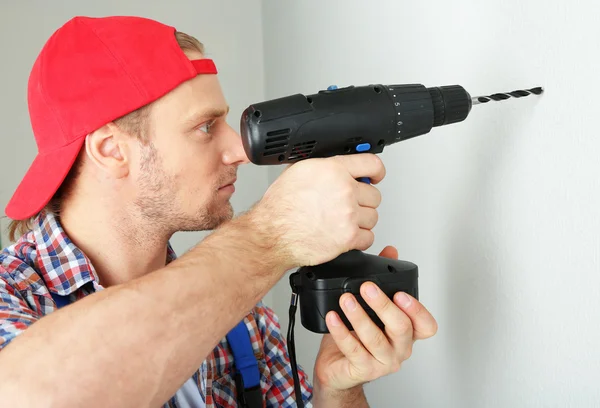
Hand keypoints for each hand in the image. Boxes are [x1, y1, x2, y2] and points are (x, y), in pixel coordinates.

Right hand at [252, 154, 385, 267]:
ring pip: (373, 217)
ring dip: (361, 220)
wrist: (272, 234)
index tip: (375, 177)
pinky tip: (344, 234)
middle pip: (374, 195)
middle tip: (349, 204)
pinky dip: (359, 239)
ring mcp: (348, 215)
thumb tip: (336, 166)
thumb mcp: (298, 171)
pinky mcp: (348, 237)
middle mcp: (344, 191)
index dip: (376, 171)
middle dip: (363, 200)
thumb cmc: (280, 206)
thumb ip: (323, 166)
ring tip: (343, 220)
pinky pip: (369, 237)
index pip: (372, 164)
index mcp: (333, 170)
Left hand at [313, 245, 437, 393]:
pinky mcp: (363, 370)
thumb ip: (383, 279)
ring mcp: (382, 361)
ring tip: (346, 300)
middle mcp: (399, 348)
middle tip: (366, 288)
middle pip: (401, 328)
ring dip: (359, 316)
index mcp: (407, 332)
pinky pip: (352, 349)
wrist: (337, 368)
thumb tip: (390, 251)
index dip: (418, 310)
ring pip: (375, 338)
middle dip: (383, 305)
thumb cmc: (357, 337)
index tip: (400, 294)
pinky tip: (332, 317)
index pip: (427, 325)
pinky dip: (341, 331)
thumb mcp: (371, 307)